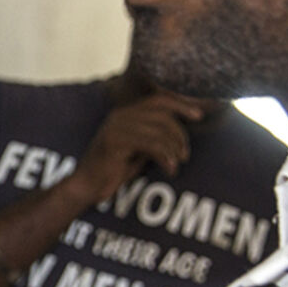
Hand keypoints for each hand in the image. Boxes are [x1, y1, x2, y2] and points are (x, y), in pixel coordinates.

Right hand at [66, 91, 214, 203]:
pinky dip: (166, 156)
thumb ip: (156, 137)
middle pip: (162, 113)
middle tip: (185, 154)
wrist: (87, 187)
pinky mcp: (115, 142)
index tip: (199, 115)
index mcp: (126, 113)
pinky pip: (151, 144)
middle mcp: (120, 115)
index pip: (159, 99)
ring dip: (174, 147)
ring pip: (159, 129)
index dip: (181, 104)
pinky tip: (170, 169)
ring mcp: (116, 127)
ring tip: (177, 163)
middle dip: (179, 133)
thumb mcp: (139, 150)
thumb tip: (182, 131)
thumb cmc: (114, 170)